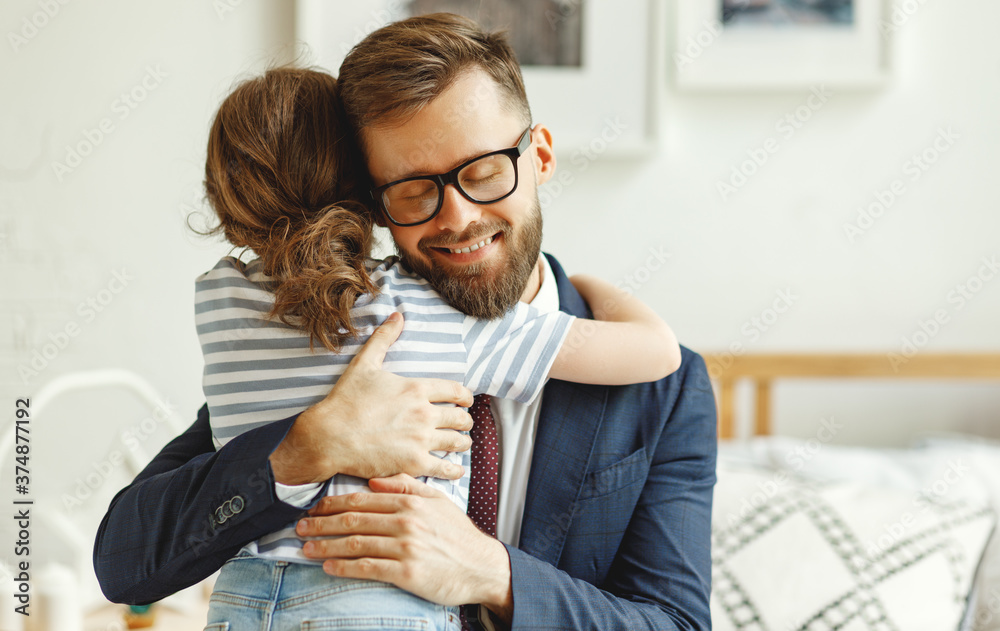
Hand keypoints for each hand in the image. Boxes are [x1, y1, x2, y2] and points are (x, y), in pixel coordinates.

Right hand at [269, 313, 474, 484]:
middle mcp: (424, 414)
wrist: (328, 437)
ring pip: (457, 442)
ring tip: (462, 444)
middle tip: (463, 424)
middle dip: (465, 421)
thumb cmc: (345, 401)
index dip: (465, 396)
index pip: (456, 391)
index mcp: (416, 389)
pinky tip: (455, 470)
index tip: (466, 401)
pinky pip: (445, 469)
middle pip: (461, 418)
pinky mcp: (414, 463)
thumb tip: (398, 315)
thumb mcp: (364, 364)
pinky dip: (454, 470)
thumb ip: (384, 338)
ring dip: (463, 443)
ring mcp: (421, 440)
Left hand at [296, 474, 513, 618]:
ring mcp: (406, 547)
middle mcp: (406, 521)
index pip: (362, 499)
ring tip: (306, 549)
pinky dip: (344, 567)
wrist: (482, 566)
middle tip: (299, 528)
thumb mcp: (437, 501)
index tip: (313, 509)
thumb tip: (375, 479)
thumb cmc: (458, 535)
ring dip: (326, 547)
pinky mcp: (407, 573)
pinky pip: (368, 568)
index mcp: (410, 502)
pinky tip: (329, 568)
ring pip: (355, 543)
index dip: (333, 504)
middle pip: (353, 520)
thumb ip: (407, 487)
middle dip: (321, 524)